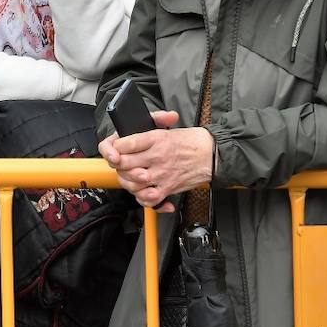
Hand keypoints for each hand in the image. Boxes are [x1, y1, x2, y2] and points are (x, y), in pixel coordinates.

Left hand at [98, 110, 213, 211]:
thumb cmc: (190, 141)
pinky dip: (142, 198)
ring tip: (129, 178)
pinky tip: (142, 192)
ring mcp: (163, 173)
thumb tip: (132, 131)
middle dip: (118, 165)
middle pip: (125, 164)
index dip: (115, 147)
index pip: (125, 143)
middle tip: (120, 164)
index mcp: (156, 139)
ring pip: (134, 183)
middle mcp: (157, 156)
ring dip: (127, 182)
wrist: (212, 153)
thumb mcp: (166, 128)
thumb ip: (147, 130)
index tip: (116, 149)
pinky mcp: (169, 187)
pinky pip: (150, 198)